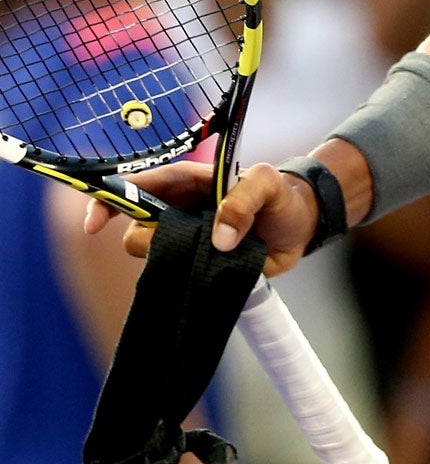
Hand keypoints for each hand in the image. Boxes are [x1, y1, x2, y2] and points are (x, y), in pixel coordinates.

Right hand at [84, 160, 320, 276]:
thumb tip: (219, 238)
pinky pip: (175, 278)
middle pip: (134, 230)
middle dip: (147, 240)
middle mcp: (176, 212)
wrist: (300, 226)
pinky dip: (184, 280)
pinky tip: (206, 274)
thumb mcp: (268, 184)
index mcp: (185, 183)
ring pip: (150, 257)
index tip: (94, 226)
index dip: (107, 201)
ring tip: (211, 251)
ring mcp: (183, 241)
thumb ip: (245, 199)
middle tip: (182, 239)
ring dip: (172, 260)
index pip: (134, 187)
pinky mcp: (195, 266)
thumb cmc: (279, 196)